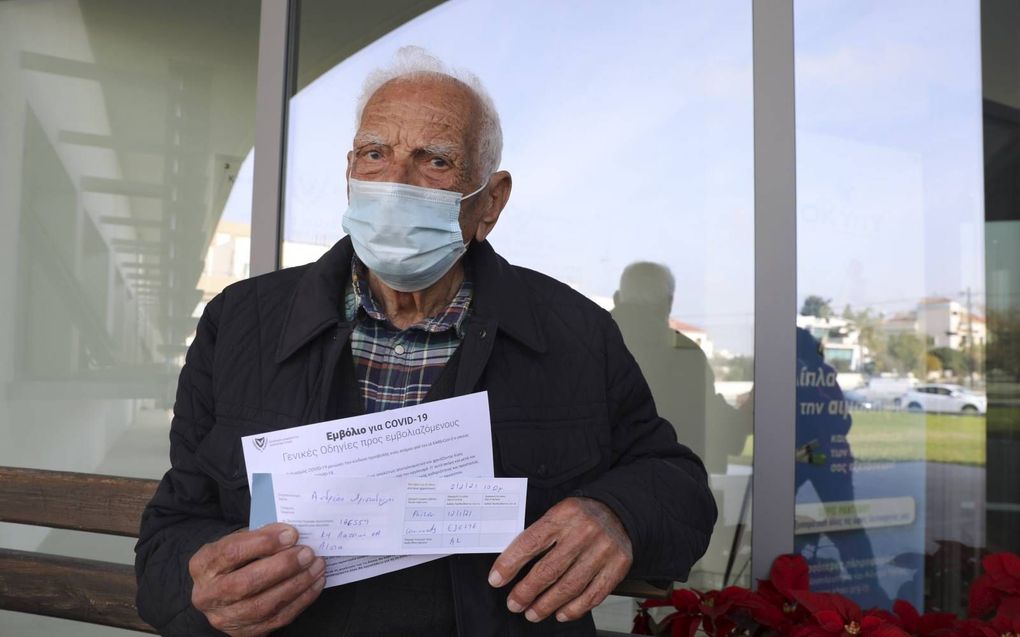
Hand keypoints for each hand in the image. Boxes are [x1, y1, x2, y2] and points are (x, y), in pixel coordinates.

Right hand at [189, 523, 325, 636]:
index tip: (291, 534)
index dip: (263, 543)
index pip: (231, 553)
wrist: (221, 589)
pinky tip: (315, 583)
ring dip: (296, 584)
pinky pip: (277, 619)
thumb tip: (290, 534)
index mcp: (203, 565)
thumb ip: (258, 537)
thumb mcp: (237, 541)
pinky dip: (301, 600)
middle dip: (282, 567)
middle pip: (246, 583)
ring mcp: (225, 618)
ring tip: (316, 566)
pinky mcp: (245, 632)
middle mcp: (208, 595)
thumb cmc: (235, 559)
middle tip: (307, 553)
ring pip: (264, 606)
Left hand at [488, 497, 632, 622]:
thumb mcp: (558, 512)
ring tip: (532, 613)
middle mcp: (584, 532)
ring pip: (570, 586)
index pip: (531, 542)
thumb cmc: (582, 515)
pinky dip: (574, 609)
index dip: (510, 564)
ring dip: (547, 605)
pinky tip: (560, 613)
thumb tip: (511, 563)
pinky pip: (593, 594)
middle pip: (549, 569)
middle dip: (527, 591)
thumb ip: (539, 533)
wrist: (620, 511)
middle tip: (514, 604)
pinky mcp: (617, 566)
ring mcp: (602, 550)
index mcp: (563, 515)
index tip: (496, 580)